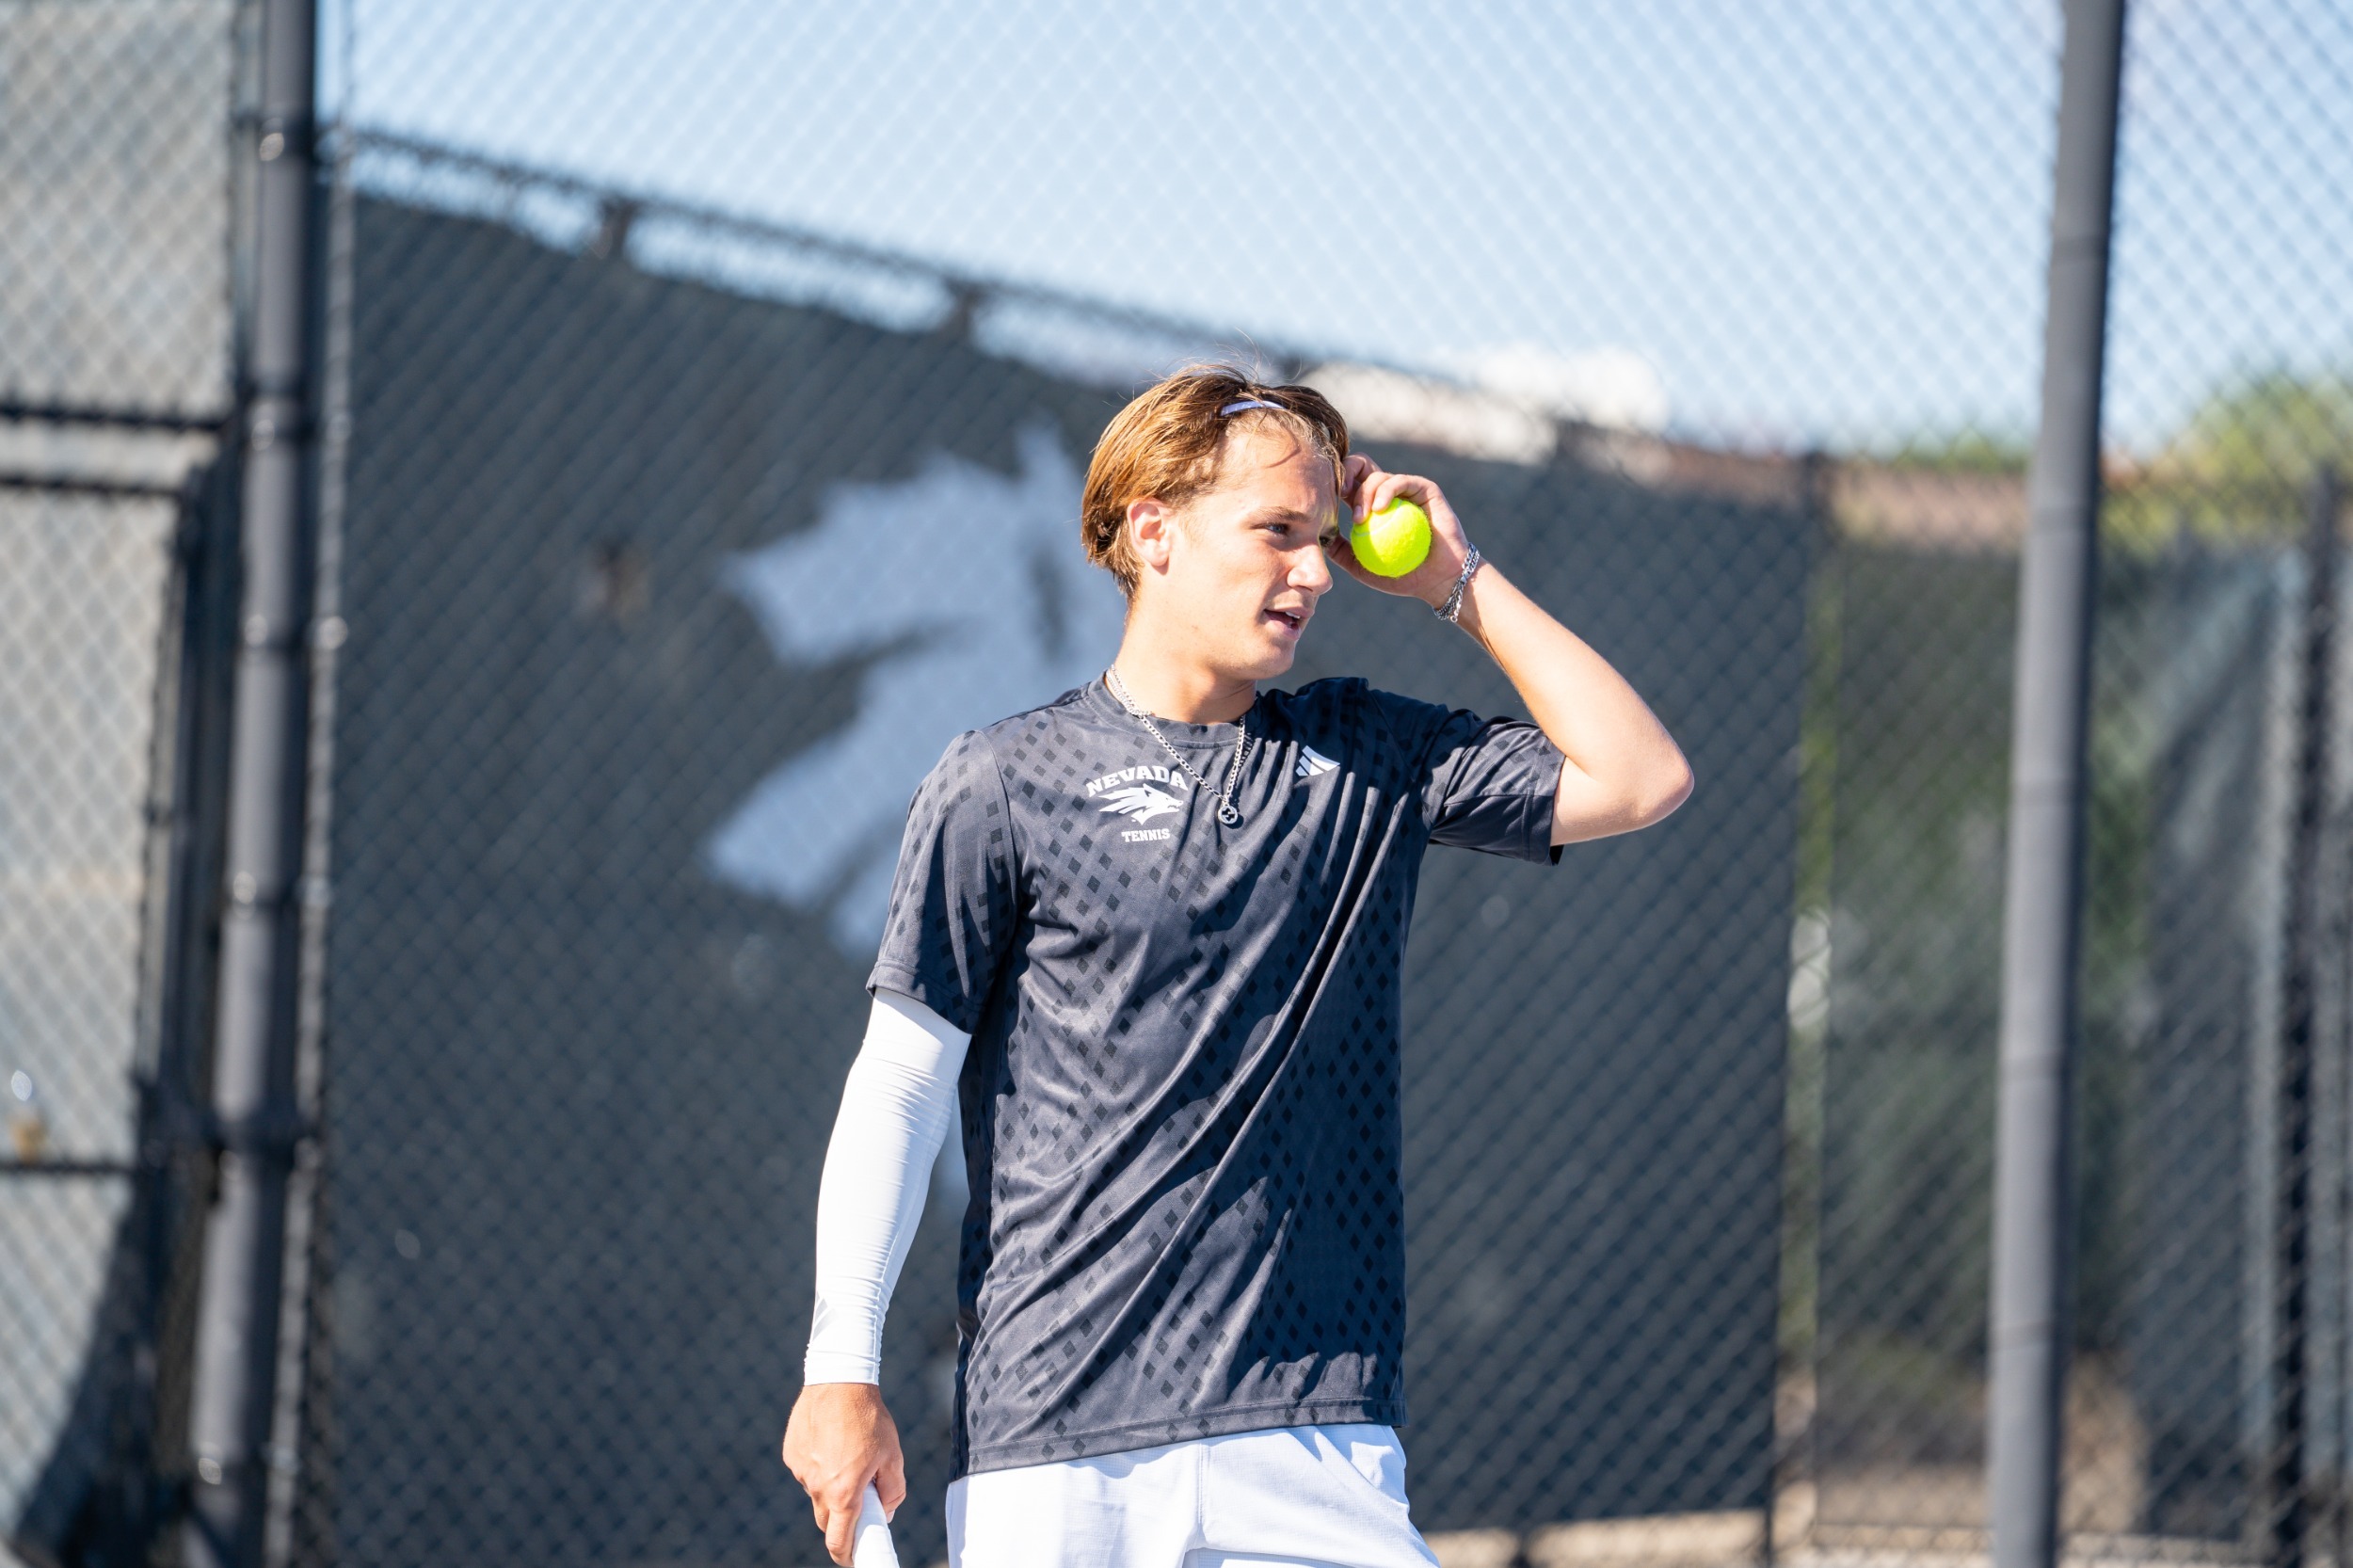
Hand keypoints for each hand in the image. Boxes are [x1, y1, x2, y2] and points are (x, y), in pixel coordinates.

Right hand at [782, 1382, 905, 1565]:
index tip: (854, 1558)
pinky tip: (832, 1443)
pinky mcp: (791, 1454)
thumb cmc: (870, 1419)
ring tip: (848, 1456)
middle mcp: (817, 1487)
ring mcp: (801, 1471)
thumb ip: (892, 1491)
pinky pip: (807, 1471)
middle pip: (826, 1520)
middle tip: (859, 1503)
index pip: (838, 1541)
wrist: (839, 1381)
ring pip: (817, 1493)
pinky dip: (819, 1467)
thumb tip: (885, 1512)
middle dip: (841, 1520)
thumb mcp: (893, 1456)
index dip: (847, 1555)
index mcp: (843, 1493)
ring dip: (831, 1487)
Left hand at [1331, 454, 1472, 609]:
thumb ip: (1339, 551)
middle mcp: (1387, 493)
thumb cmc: (1401, 576)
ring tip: (1361, 518)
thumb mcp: (1361, 566)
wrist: (1438, 580)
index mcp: (1370, 505)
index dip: (1334, 483)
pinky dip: (1386, 491)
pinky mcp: (1424, 488)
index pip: (1347, 482)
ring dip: (1363, 493)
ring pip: (1376, 475)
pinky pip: (1401, 481)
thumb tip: (1316, 536)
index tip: (1324, 501)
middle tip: (1337, 494)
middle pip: (1360, 466)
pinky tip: (1378, 509)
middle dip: (1344, 472)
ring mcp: (1406, 489)